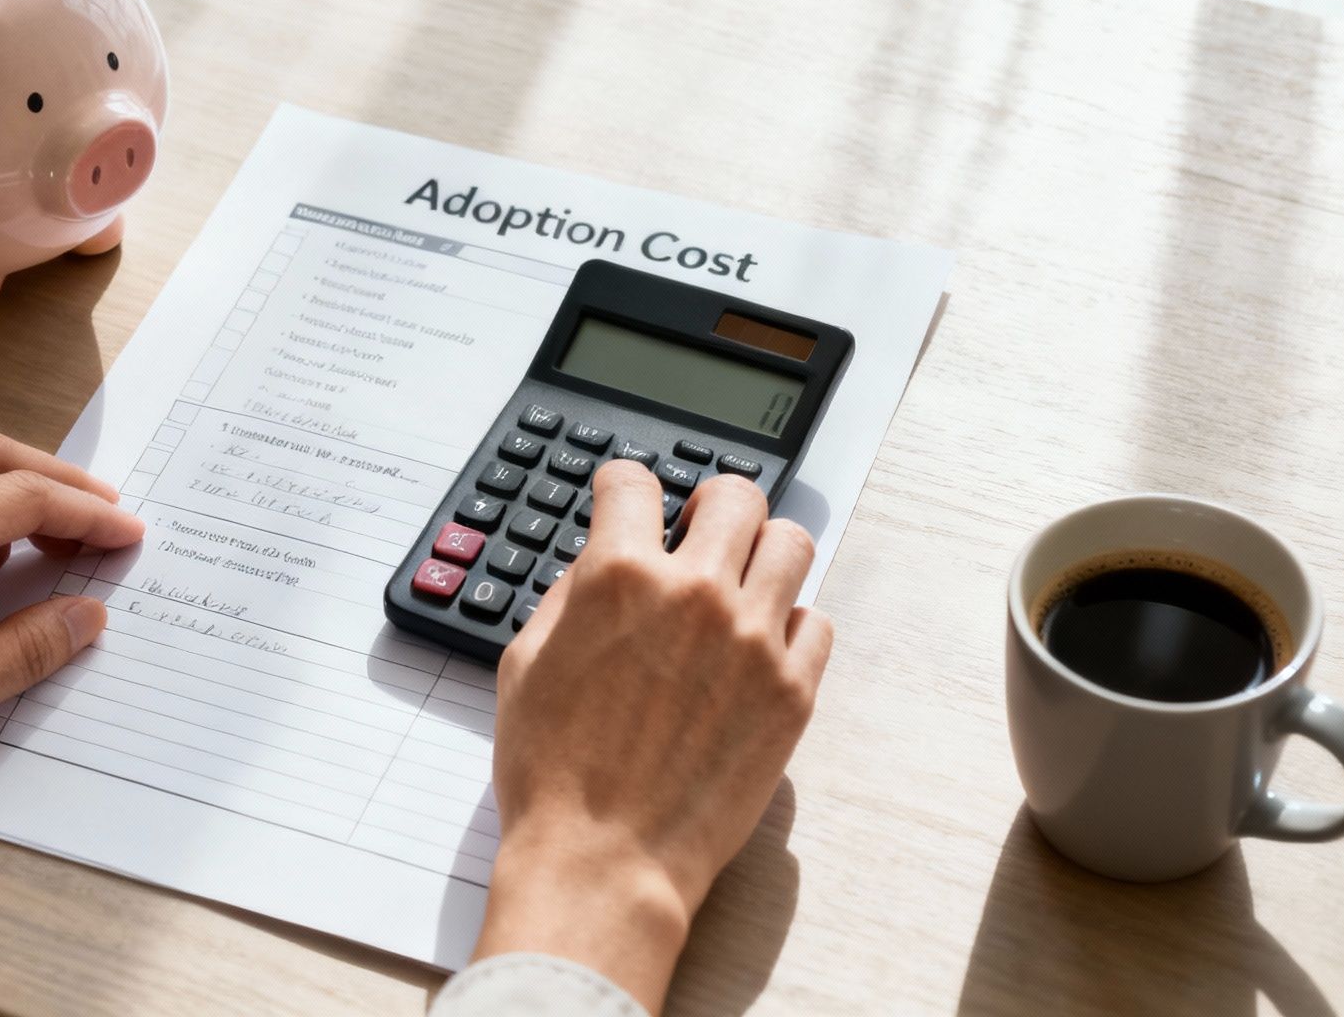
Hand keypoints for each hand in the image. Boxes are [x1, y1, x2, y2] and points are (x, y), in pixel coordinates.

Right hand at [475, 461, 832, 1011]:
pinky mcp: (792, 692)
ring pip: (792, 544)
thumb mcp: (526, 664)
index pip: (634, 483)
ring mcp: (753, 641)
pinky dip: (789, 626)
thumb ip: (570, 597)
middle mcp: (695, 594)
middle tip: (697, 531)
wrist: (605, 860)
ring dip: (761, 554)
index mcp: (619, 578)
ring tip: (740, 583)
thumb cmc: (553, 775)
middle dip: (710, 505)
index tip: (626, 498)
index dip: (622, 486)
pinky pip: (817, 623)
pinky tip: (758, 648)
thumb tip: (601, 567)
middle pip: (735, 496)